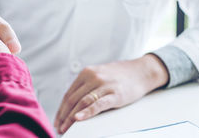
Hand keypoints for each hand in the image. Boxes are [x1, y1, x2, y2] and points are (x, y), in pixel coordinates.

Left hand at [54, 54, 168, 133]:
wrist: (141, 71)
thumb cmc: (119, 76)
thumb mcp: (99, 75)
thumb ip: (86, 86)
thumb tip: (72, 105)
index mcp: (86, 73)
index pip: (68, 94)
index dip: (61, 109)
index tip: (57, 120)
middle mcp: (93, 77)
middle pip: (73, 99)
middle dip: (63, 116)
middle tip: (59, 128)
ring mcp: (104, 85)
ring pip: (82, 102)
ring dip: (71, 118)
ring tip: (65, 128)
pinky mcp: (115, 94)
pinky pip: (98, 104)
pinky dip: (86, 112)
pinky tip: (78, 119)